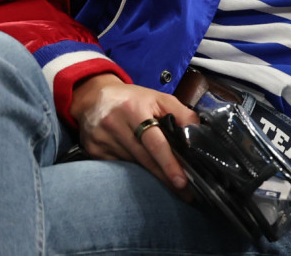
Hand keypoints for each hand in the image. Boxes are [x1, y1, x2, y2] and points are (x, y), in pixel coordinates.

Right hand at [69, 74, 197, 194]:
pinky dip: (133, 174)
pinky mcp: (95, 153)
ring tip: (170, 187)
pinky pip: (120, 169)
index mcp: (134, 110)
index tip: (181, 181)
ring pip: (133, 167)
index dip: (168, 163)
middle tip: (184, 193)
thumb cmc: (130, 99)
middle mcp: (116, 126)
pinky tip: (143, 178)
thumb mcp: (156, 97)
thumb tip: (197, 129)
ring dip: (151, 178)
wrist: (92, 97)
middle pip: (144, 159)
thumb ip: (179, 111)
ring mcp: (103, 142)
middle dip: (165, 178)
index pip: (154, 142)